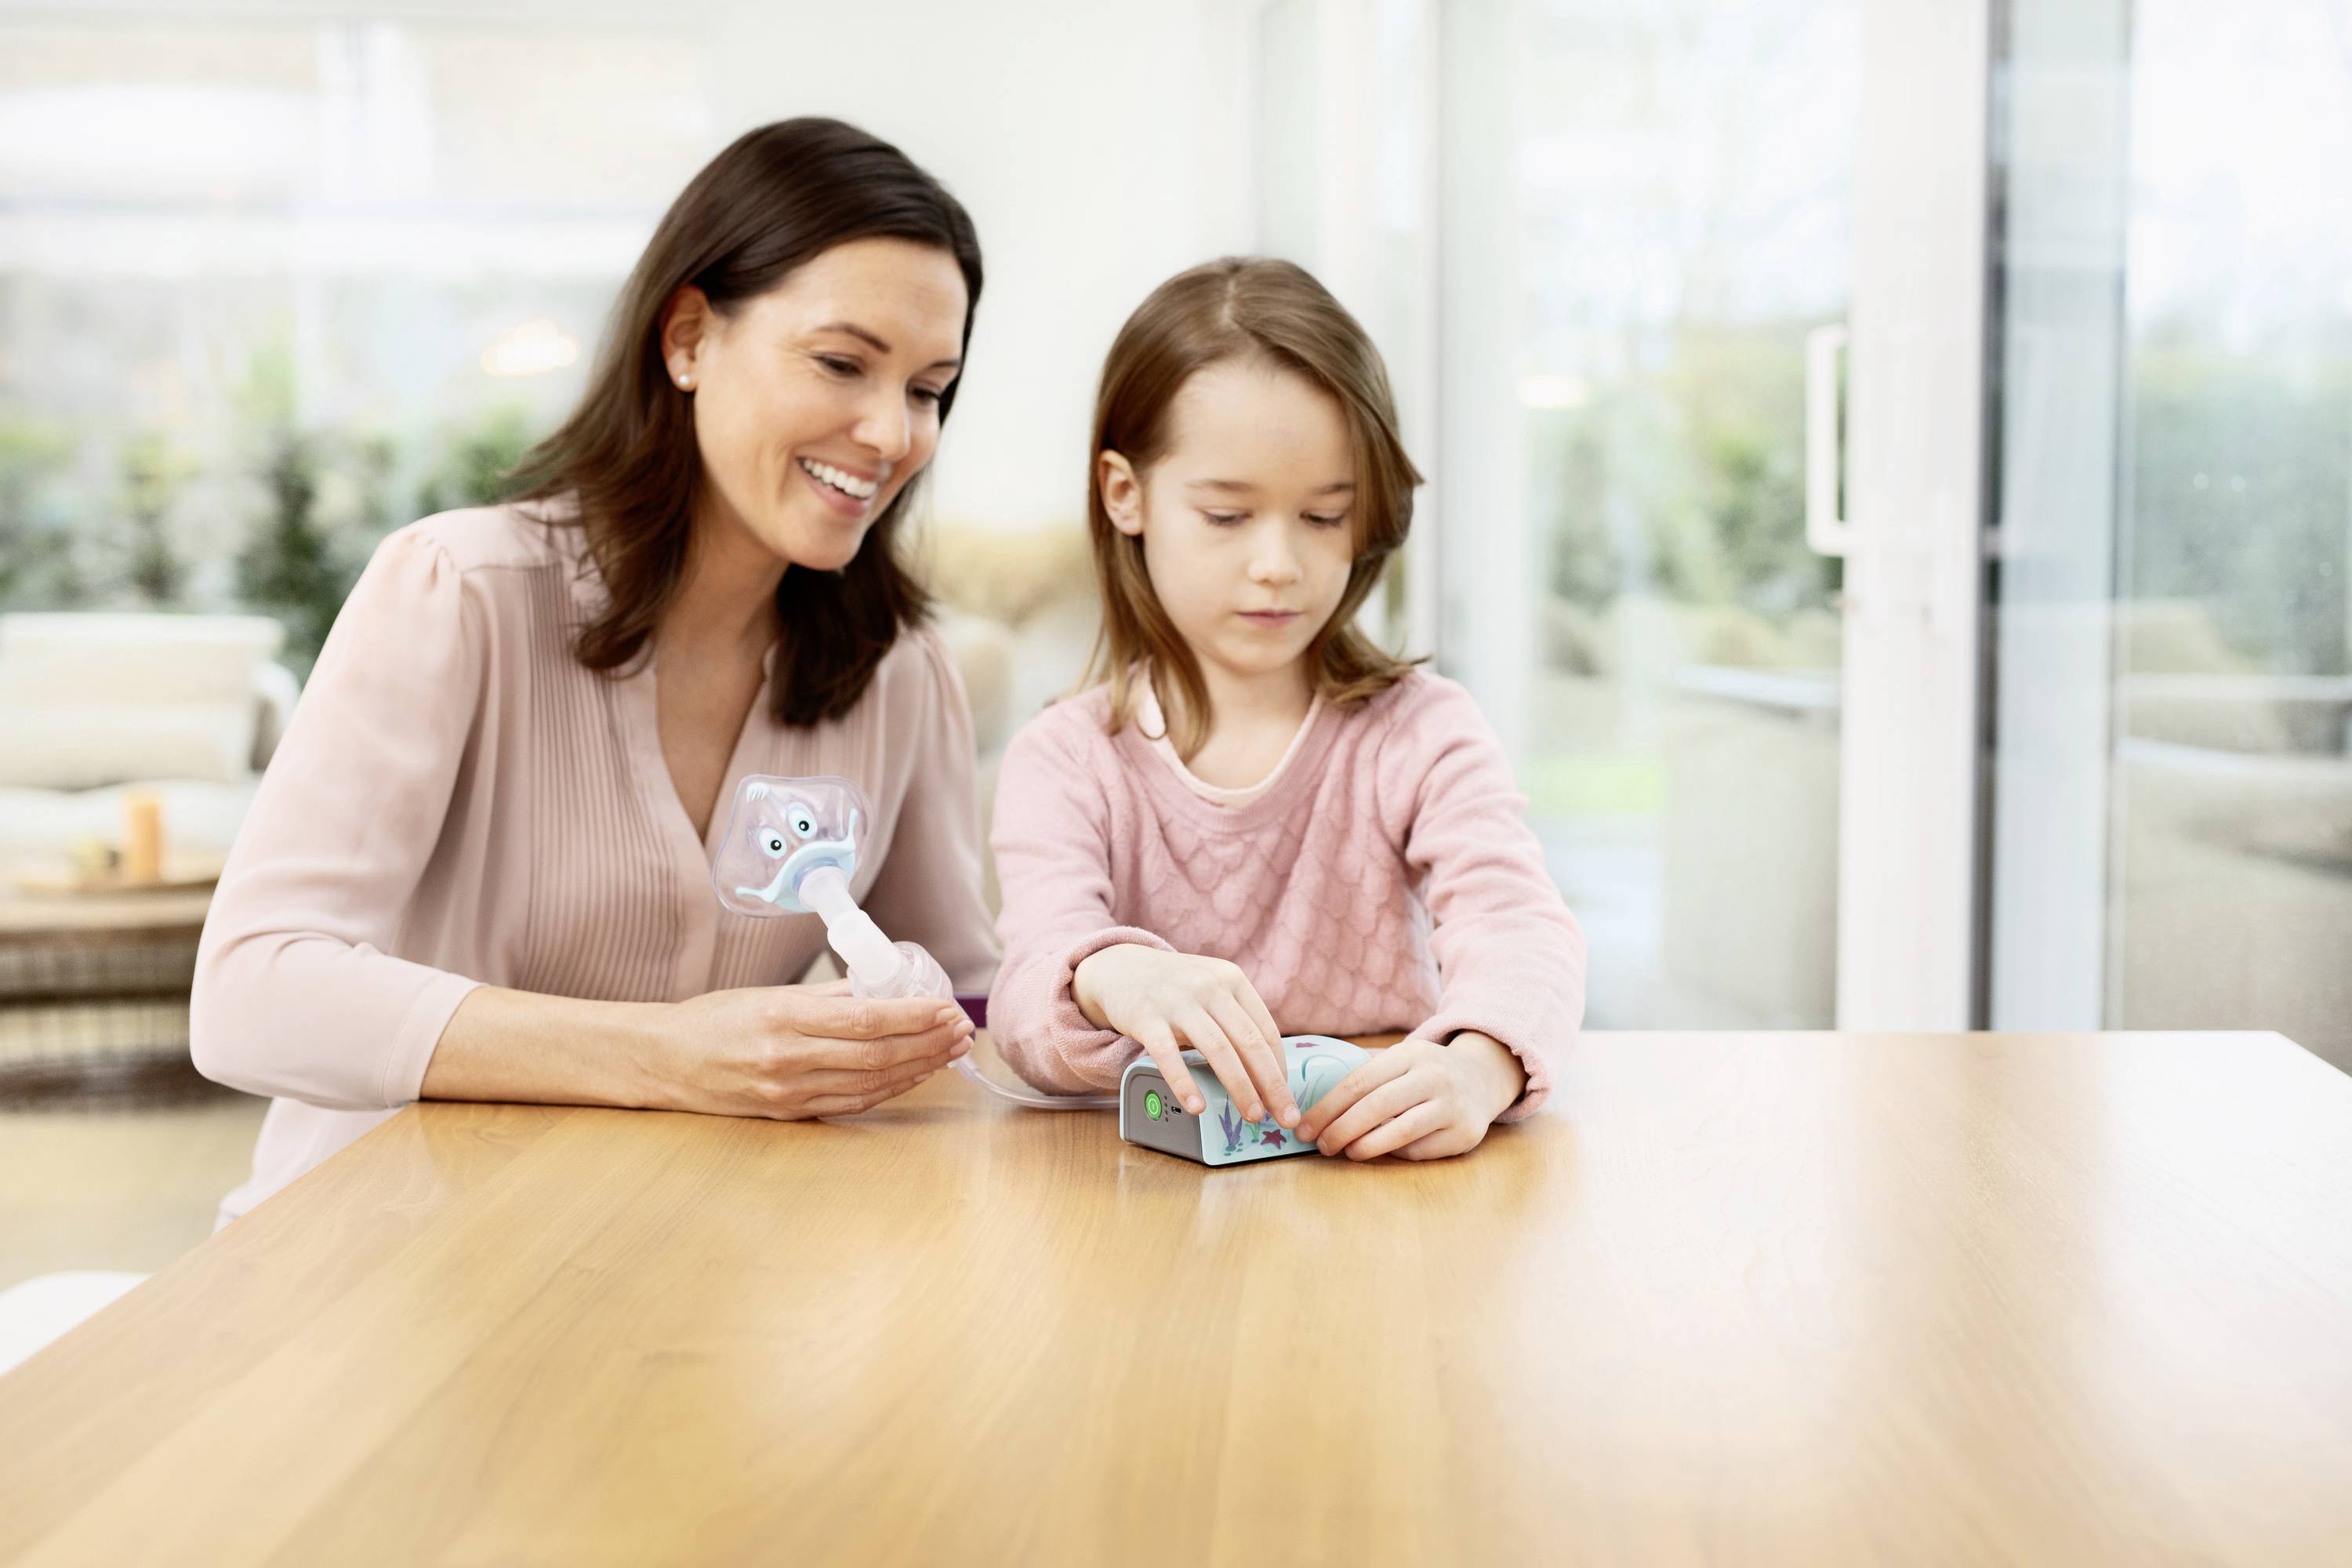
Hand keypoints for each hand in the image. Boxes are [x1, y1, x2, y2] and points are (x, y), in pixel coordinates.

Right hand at [648, 981, 972, 1119]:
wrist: (663, 1061)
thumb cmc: (715, 1019)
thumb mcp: (769, 994)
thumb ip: (826, 995)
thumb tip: (879, 988)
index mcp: (784, 1017)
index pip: (865, 1019)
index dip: (913, 1016)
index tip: (945, 1008)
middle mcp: (789, 1058)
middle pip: (877, 1054)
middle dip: (928, 1043)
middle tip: (961, 1030)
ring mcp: (789, 1091)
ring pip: (871, 1083)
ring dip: (918, 1068)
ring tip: (950, 1051)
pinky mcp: (789, 1113)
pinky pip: (852, 1102)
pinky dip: (890, 1089)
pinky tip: (915, 1074)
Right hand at [1070, 944, 1298, 1127]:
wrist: (1120, 968)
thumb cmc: (1175, 987)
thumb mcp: (1211, 987)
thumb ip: (1237, 1016)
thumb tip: (1268, 1068)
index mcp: (1232, 980)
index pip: (1265, 1030)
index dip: (1279, 1067)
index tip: (1285, 1096)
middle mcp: (1209, 987)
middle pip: (1249, 1042)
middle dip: (1271, 1084)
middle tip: (1285, 1115)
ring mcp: (1177, 1001)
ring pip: (1218, 1050)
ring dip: (1240, 1087)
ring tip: (1252, 1115)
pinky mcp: (1146, 1017)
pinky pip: (1169, 1055)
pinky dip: (1185, 1083)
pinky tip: (1197, 1107)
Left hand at [1294, 1031, 1524, 1159]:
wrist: (1482, 1079)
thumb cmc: (1425, 1073)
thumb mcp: (1401, 1058)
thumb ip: (1365, 1069)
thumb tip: (1310, 1090)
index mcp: (1410, 1053)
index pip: (1360, 1081)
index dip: (1327, 1107)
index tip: (1305, 1126)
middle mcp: (1434, 1075)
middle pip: (1377, 1106)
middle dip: (1341, 1128)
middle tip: (1321, 1145)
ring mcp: (1453, 1105)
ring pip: (1401, 1130)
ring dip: (1366, 1146)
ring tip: (1346, 1152)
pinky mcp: (1465, 1133)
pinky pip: (1421, 1149)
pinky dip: (1394, 1154)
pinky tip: (1379, 1152)